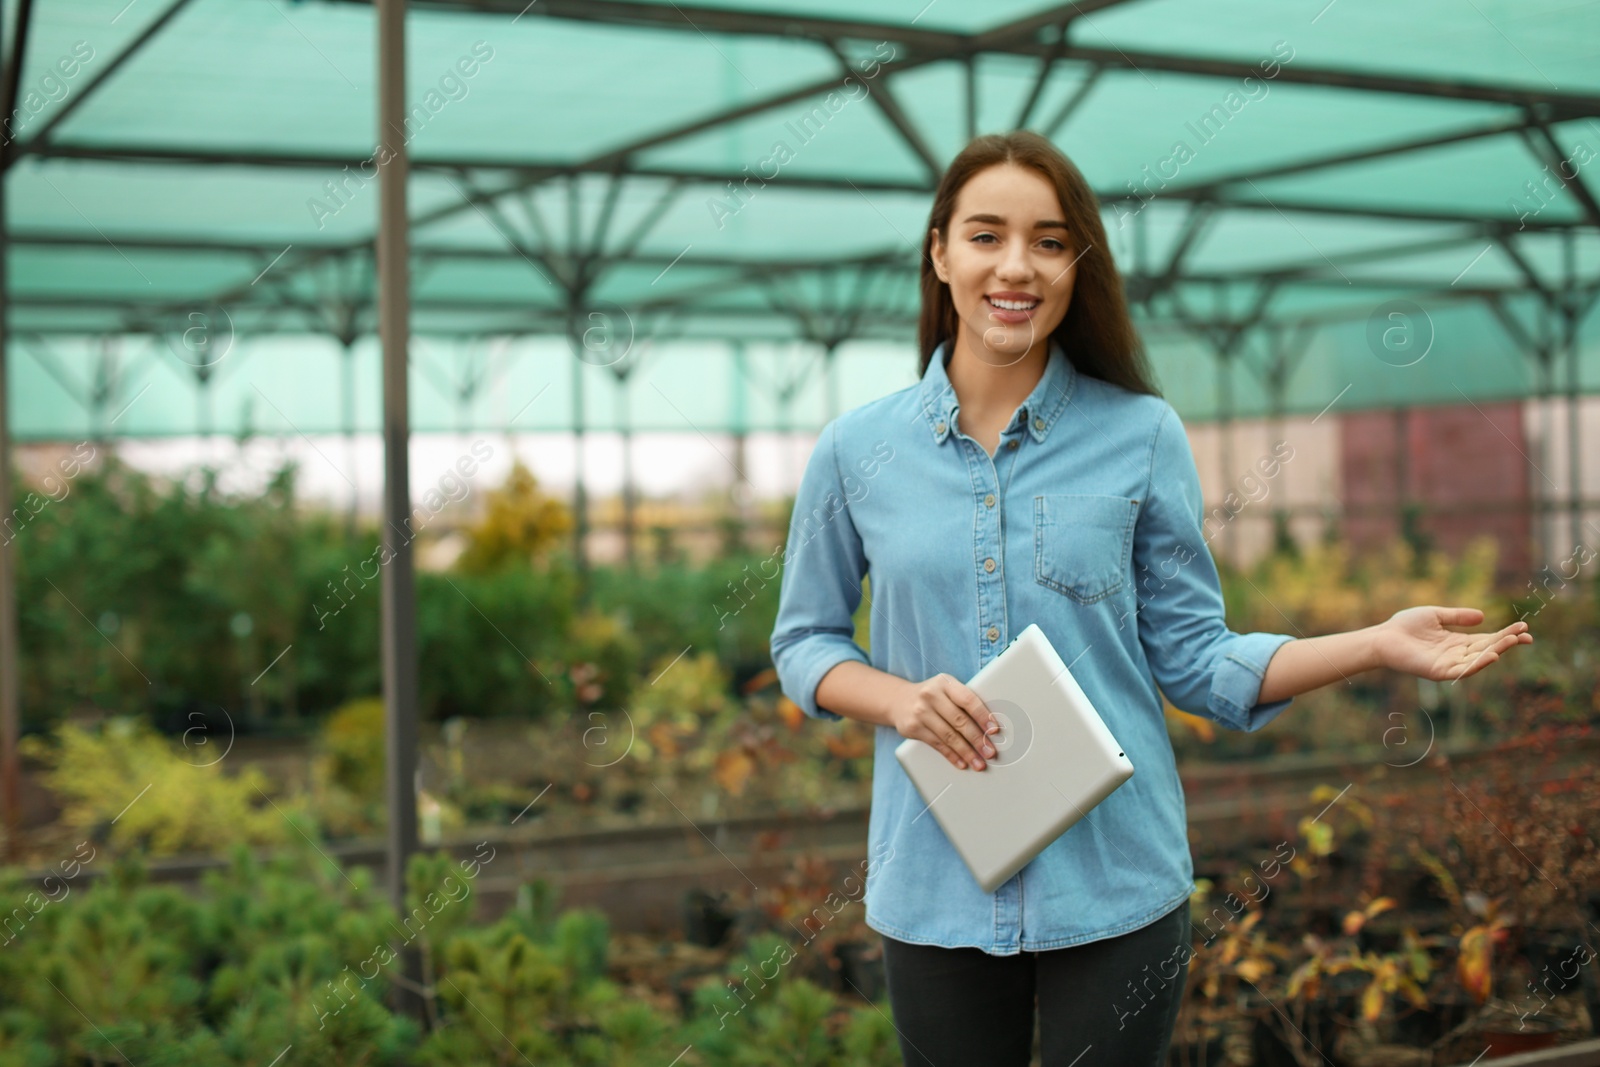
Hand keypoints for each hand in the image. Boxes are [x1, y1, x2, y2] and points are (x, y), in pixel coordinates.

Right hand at [889, 674, 999, 770]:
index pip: (968, 700)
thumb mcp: (946, 690)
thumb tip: (989, 727)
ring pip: (948, 736)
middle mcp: (931, 695)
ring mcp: (920, 712)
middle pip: (959, 720)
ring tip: (979, 763)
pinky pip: (937, 745)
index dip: (982, 716)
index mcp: (945, 683)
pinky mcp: (913, 728)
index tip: (994, 730)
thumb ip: (964, 702)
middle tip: (990, 752)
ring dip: (966, 752)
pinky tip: (961, 763)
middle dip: (978, 739)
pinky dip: (951, 756)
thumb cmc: (933, 696)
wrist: (898, 700)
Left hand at [1376, 606, 1531, 682]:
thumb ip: (1458, 616)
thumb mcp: (1436, 615)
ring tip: (1513, 641)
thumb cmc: (1405, 626)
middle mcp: (1456, 655)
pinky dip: (1478, 664)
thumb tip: (1483, 617)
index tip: (1524, 627)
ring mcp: (1448, 664)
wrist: (1382, 637)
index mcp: (1457, 642)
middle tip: (1527, 636)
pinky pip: (1462, 670)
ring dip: (1497, 651)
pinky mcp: (1438, 671)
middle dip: (1507, 643)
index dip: (1505, 635)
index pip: (1487, 640)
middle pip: (1487, 649)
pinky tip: (1492, 656)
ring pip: (1478, 660)